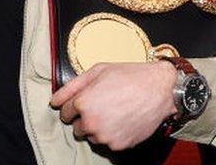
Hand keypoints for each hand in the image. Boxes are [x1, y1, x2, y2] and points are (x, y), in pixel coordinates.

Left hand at [49, 61, 176, 150]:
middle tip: (103, 104)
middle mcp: (91, 123)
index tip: (86, 101)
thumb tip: (54, 100)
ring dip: (98, 127)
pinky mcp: (118, 145)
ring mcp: (105, 136)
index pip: (64, 113)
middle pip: (76, 128)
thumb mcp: (98, 71)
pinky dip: (113, 133)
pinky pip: (108, 142)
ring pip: (92, 136)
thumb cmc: (130, 76)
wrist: (160, 88)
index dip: (73, 105)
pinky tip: (123, 119)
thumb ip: (72, 86)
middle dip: (85, 118)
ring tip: (115, 111)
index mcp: (83, 103)